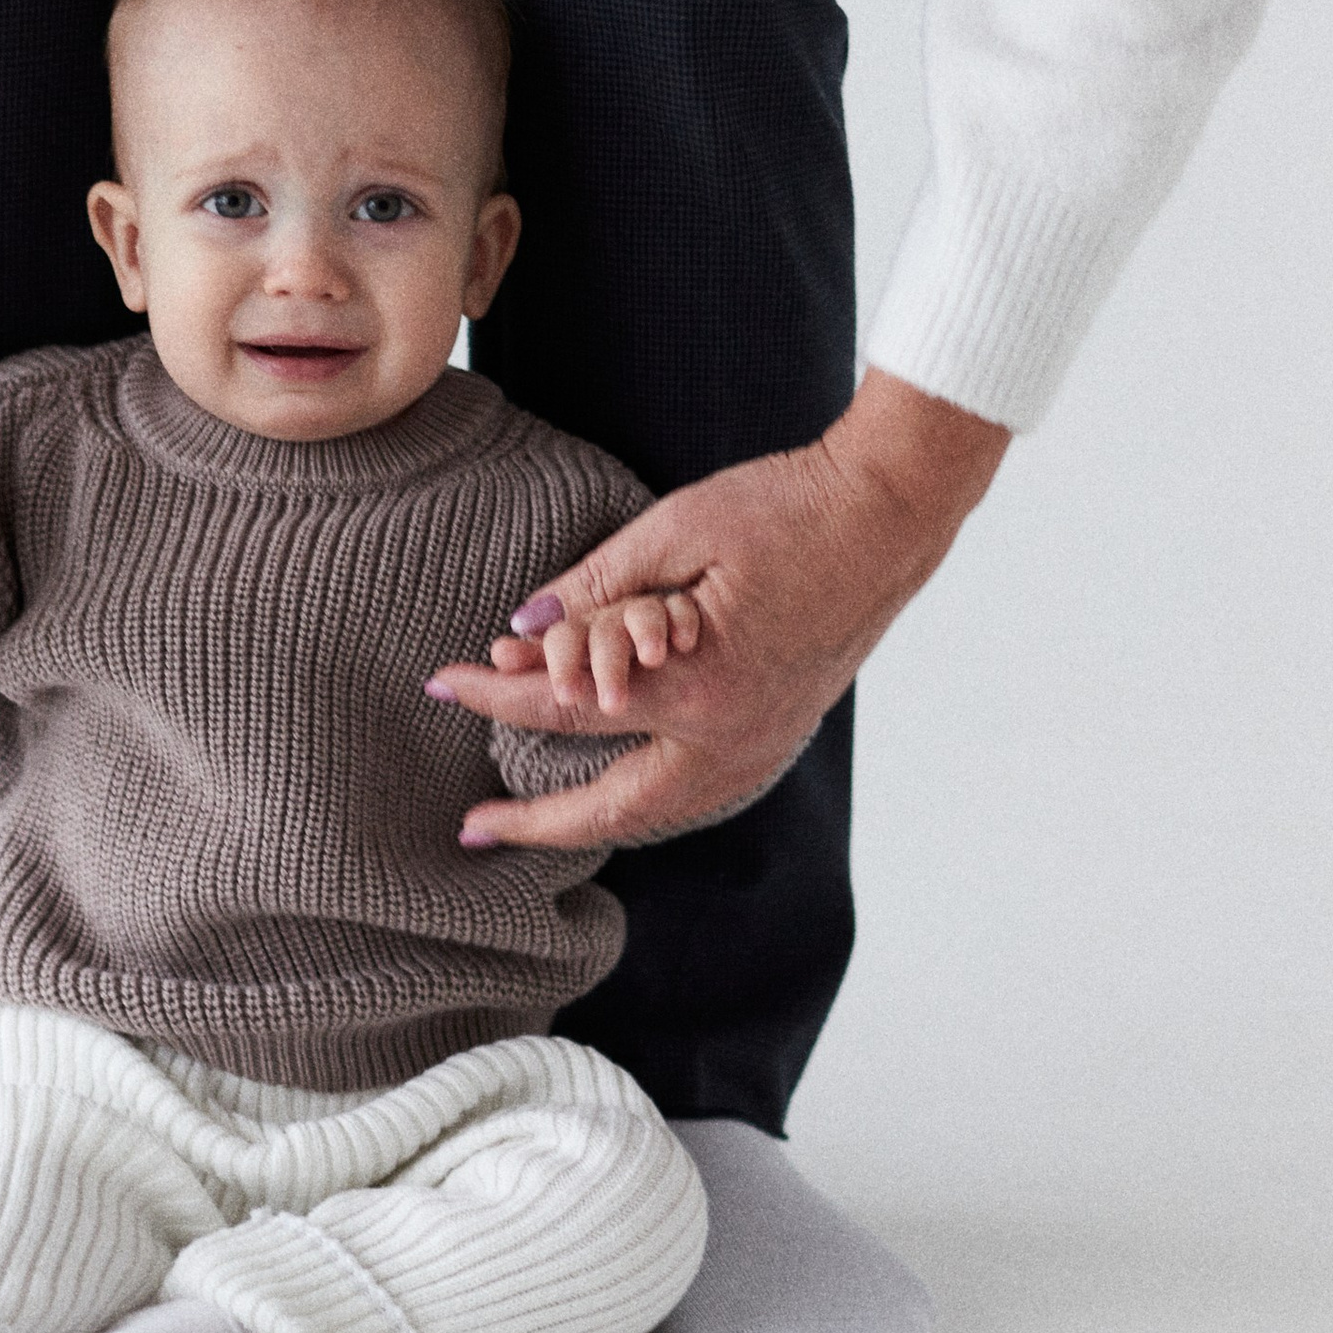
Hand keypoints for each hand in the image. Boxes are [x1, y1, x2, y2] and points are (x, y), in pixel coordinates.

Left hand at [426, 369, 1009, 847]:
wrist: (890, 512)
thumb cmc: (787, 506)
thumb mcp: (676, 528)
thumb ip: (595, 585)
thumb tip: (522, 626)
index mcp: (699, 686)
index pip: (564, 707)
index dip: (494, 692)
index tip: (442, 680)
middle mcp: (733, 739)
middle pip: (612, 807)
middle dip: (536, 824)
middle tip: (472, 826)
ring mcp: (764, 745)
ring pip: (662, 813)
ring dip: (593, 820)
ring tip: (533, 818)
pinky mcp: (782, 732)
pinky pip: (697, 791)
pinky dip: (644, 798)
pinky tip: (613, 783)